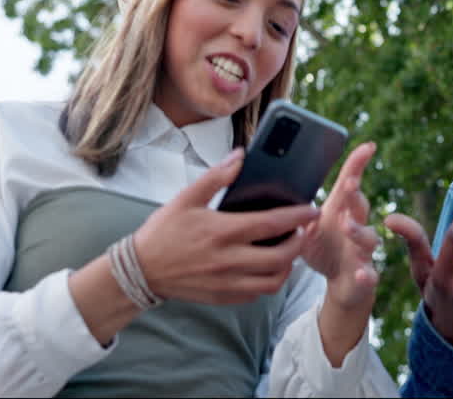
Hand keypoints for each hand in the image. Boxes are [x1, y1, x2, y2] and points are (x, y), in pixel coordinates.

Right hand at [133, 148, 320, 303]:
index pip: (272, 224)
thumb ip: (216, 177)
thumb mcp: (186, 198)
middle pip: (281, 257)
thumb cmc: (163, 232)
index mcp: (222, 232)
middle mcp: (228, 260)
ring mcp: (226, 282)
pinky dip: (269, 282)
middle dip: (299, 243)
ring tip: (289, 250)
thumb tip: (240, 155)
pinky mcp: (222, 297)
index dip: (299, 217)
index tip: (313, 210)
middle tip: (302, 232)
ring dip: (288, 266)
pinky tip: (268, 268)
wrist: (139, 270)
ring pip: (273, 281)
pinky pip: (256, 294)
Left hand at [299, 141, 380, 312]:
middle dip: (355, 194)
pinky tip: (363, 274)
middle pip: (359, 206)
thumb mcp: (306, 227)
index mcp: (341, 211)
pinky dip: (368, 275)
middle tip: (348, 183)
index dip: (358, 165)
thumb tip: (268, 190)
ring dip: (358, 231)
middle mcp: (356, 226)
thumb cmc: (323, 247)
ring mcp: (362, 251)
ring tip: (347, 225)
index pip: (349, 184)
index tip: (367, 146)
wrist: (343, 282)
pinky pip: (370, 275)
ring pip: (367, 238)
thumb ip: (295, 211)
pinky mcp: (364, 276)